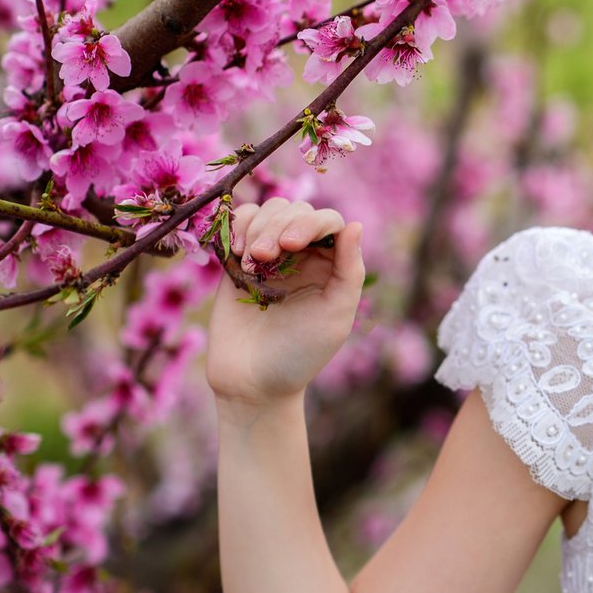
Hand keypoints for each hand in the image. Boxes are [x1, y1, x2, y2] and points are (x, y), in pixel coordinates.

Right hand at [206, 197, 364, 409]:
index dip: (310, 223)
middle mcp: (304, 256)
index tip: (290, 245)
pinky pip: (239, 222)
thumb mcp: (335, 316)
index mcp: (333, 266)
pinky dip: (236, 226)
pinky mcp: (238, 261)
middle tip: (265, 257)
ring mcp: (271, 256)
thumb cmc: (301, 354)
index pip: (329, 222)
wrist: (253, 381)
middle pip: (296, 211)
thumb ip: (349, 271)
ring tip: (252, 261)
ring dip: (258, 227)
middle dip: (278, 226)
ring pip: (268, 211)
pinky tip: (237, 252)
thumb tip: (356, 224)